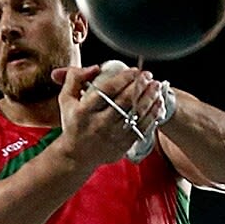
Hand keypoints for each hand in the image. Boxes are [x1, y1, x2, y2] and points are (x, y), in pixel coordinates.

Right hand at [51, 62, 165, 170]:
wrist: (76, 156)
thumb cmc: (73, 123)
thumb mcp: (66, 99)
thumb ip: (74, 78)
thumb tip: (96, 67)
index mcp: (84, 111)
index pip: (107, 90)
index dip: (123, 78)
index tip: (134, 70)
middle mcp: (98, 124)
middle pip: (124, 101)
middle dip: (139, 85)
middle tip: (148, 75)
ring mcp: (112, 136)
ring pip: (135, 114)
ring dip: (149, 98)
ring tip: (156, 86)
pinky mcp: (123, 145)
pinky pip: (141, 128)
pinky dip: (152, 115)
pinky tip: (158, 104)